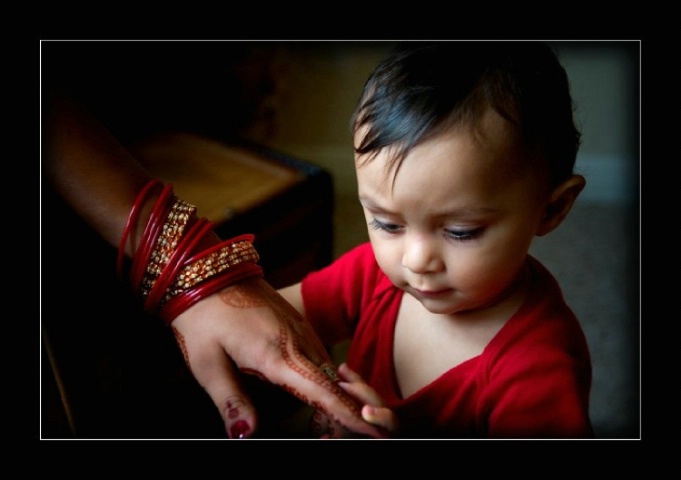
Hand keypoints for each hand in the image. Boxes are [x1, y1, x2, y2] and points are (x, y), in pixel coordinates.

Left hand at [169, 277, 383, 438]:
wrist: (207, 270)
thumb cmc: (203, 316)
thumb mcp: (207, 363)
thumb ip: (230, 400)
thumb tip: (246, 435)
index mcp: (277, 355)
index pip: (324, 393)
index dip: (351, 416)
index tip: (376, 432)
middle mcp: (297, 343)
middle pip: (337, 386)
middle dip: (351, 413)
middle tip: (354, 435)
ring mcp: (301, 332)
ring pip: (333, 373)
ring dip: (342, 398)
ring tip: (340, 425)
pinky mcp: (297, 327)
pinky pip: (323, 358)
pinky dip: (331, 381)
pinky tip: (327, 393)